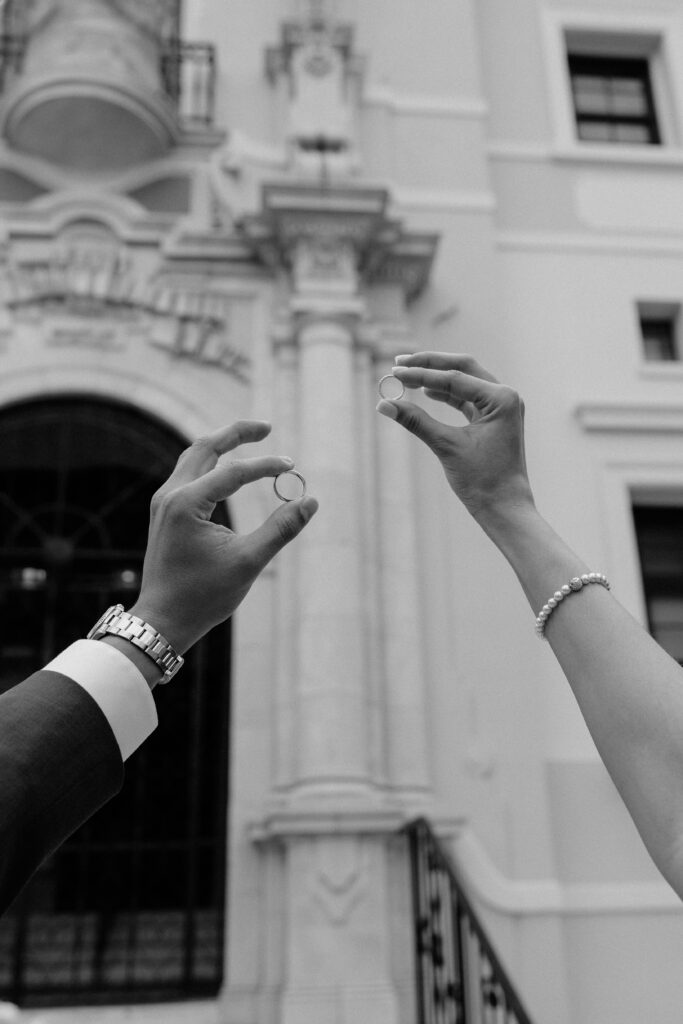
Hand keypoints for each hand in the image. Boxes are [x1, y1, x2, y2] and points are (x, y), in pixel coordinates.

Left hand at [127, 421, 317, 652]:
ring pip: (194, 456)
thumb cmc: (203, 596)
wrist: (163, 620)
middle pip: (206, 446)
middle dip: (237, 433)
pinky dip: (211, 463)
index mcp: (187, 503)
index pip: (234, 471)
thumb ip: (280, 529)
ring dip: (222, 444)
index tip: (292, 467)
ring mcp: (164, 502)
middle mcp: (170, 495)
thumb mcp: (248, 562)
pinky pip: (188, 473)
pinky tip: (228, 468)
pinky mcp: (165, 512)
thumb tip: (310, 501)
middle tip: (267, 427)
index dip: (266, 466)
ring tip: (250, 438)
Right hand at [377, 352, 534, 526]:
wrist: (505, 509)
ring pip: (464, 382)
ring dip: (437, 378)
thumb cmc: (483, 481)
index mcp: (502, 399)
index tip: (395, 372)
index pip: (455, 378)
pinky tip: (427, 393)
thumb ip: (416, 422)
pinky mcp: (494, 420)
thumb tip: (384, 404)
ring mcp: (501, 408)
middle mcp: (505, 397)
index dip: (422, 374)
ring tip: (408, 375)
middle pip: (463, 369)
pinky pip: (467, 400)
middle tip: (400, 362)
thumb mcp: (446, 447)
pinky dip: (447, 394)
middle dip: (431, 364)